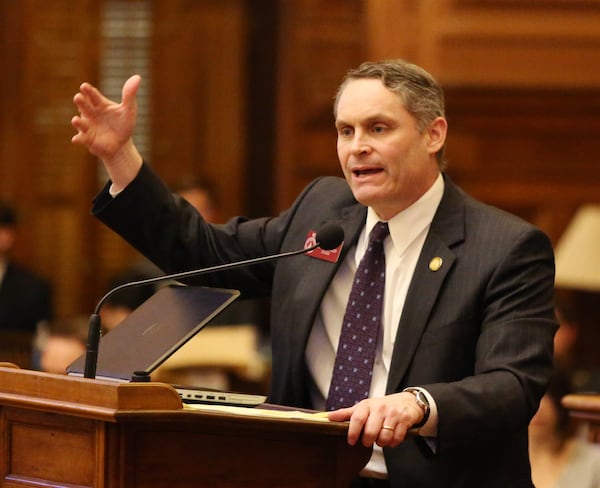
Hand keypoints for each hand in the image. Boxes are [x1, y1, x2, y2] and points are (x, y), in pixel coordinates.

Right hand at [71, 75, 142, 189]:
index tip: (84, 86)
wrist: (122, 145)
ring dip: (77, 121)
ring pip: (80, 122)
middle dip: (80, 102)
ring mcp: (87, 126)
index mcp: (99, 104)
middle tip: (78, 97)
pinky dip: (79, 139)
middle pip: (84, 106)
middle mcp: (91, 113)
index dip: (88, 91)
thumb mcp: (129, 110)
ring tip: (76, 120)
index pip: (93, 95)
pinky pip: (81, 139)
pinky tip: (76, 139)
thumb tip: (137, 77)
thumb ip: (129, 95)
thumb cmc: (123, 125)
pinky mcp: (87, 139)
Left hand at [327, 392, 423, 447]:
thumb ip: (346, 414)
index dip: (353, 432)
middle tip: (368, 440)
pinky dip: (393, 442)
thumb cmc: (381, 406)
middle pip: (370, 431)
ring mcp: (393, 414)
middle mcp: (380, 408)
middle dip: (368, 441)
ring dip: (382, 442)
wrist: (407, 401)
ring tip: (381, 437)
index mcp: (367, 405)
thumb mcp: (363, 407)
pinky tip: (391, 437)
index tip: (351, 441)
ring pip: (384, 437)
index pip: (357, 418)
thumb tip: (328, 417)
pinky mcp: (404, 420)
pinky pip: (396, 438)